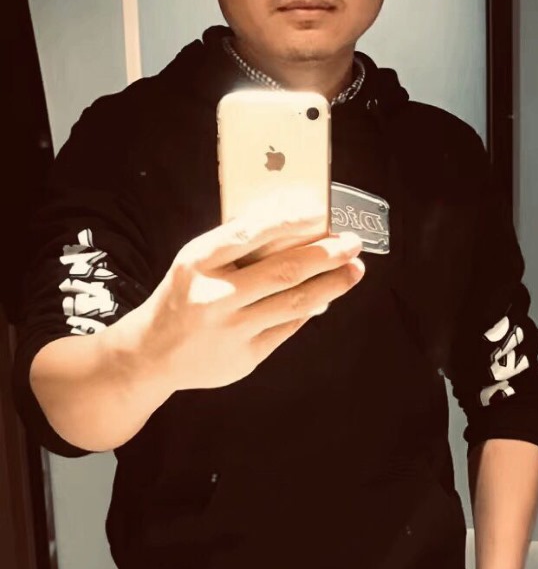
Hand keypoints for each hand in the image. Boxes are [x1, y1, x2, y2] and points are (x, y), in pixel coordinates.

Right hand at [134, 195, 364, 393]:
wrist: (152, 354)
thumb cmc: (184, 296)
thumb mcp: (196, 262)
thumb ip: (236, 247)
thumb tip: (295, 228)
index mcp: (198, 262)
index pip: (250, 233)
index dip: (291, 221)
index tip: (321, 211)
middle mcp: (214, 296)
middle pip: (283, 271)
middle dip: (326, 255)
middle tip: (353, 243)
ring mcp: (231, 330)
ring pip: (294, 303)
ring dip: (331, 285)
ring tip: (354, 270)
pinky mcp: (245, 357)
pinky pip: (288, 327)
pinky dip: (310, 309)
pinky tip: (326, 296)